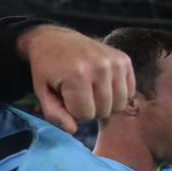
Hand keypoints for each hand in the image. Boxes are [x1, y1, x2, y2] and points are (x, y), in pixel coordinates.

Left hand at [19, 24, 134, 132]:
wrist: (55, 40)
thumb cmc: (47, 69)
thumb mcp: (42, 92)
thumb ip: (55, 114)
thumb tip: (72, 130)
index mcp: (77, 75)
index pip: (85, 115)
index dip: (72, 112)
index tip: (64, 98)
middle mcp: (100, 67)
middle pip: (103, 111)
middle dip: (88, 108)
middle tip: (75, 93)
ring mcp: (115, 62)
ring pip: (119, 104)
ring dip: (103, 103)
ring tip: (88, 89)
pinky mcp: (124, 59)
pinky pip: (129, 92)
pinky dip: (116, 94)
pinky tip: (101, 85)